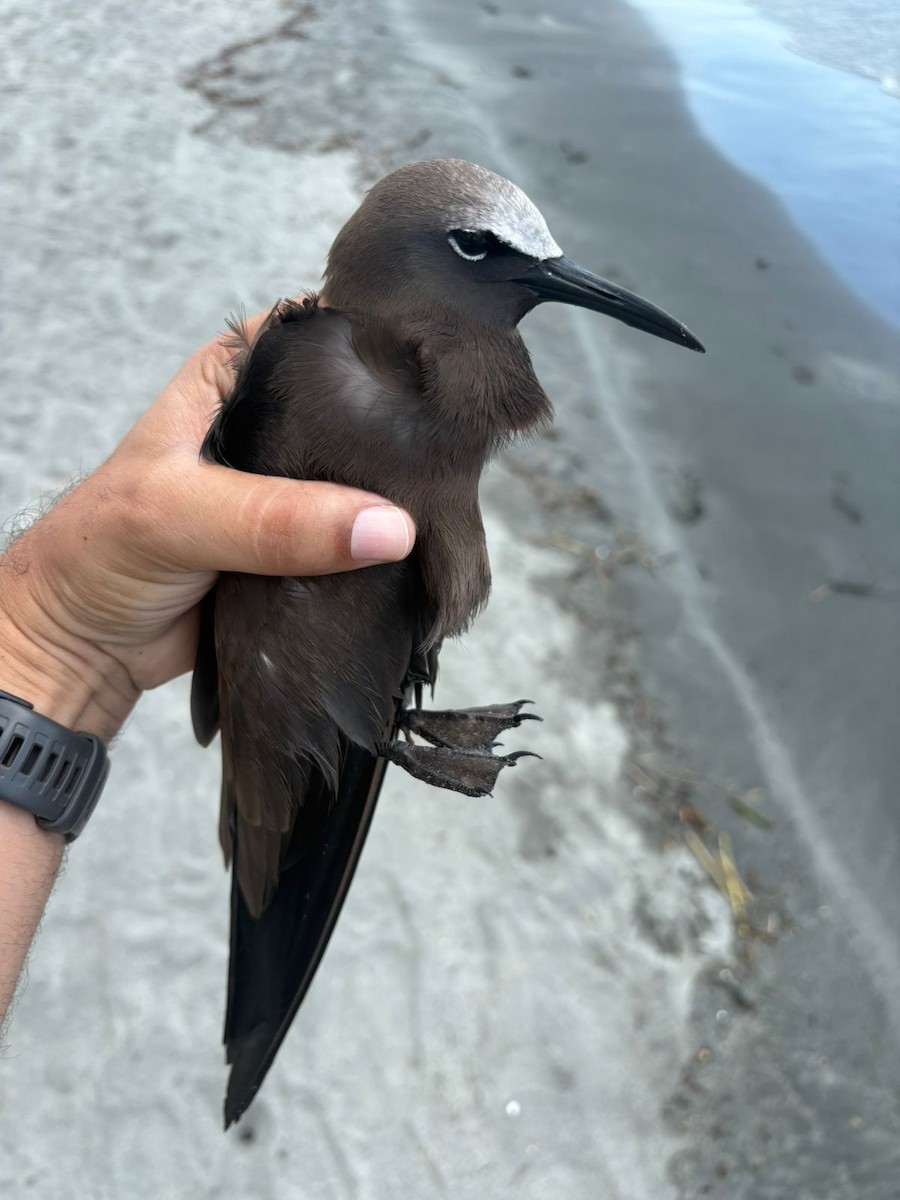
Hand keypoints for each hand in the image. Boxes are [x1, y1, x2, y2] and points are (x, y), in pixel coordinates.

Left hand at [0, 309, 415, 740]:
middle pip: (355, 415)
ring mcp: (289, 492)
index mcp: (232, 380)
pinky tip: (423, 554)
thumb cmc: (97, 554)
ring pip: (363, 484)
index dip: (375, 350)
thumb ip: (277, 520)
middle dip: (401, 436)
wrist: (83, 647)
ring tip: (449, 505)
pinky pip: (357, 545)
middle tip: (453, 454)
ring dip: (397, 502)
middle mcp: (267, 427)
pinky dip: (382, 555)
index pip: (319, 340)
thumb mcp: (180, 516)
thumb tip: (386, 527)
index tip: (436, 376)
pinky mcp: (303, 549)